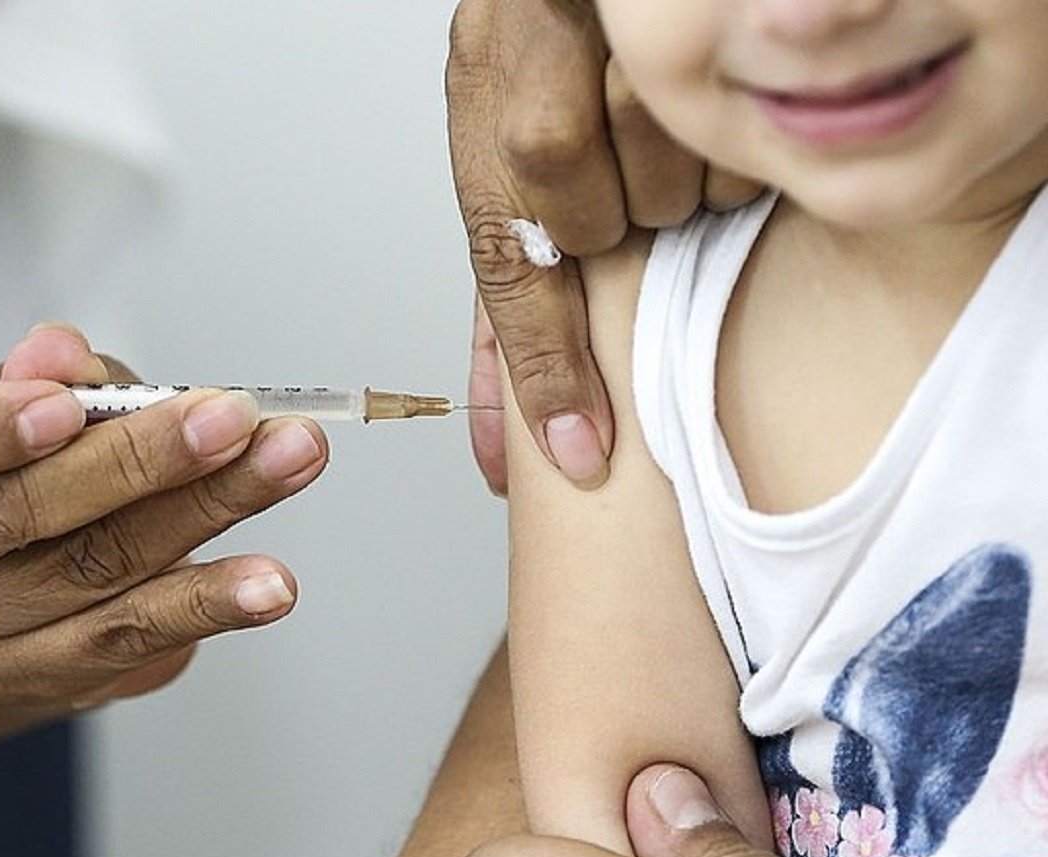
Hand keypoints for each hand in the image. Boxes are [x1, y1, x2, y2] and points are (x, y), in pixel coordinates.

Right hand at [0, 324, 327, 710]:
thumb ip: (41, 375)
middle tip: (235, 416)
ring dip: (208, 511)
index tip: (67, 402)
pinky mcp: (44, 675)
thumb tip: (61, 353)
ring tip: (287, 465)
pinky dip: (210, 603)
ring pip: (101, 569)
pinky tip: (271, 583)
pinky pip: (135, 636)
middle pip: (28, 511)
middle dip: (144, 458)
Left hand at [447, 0, 760, 491]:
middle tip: (635, 186)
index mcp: (482, 94)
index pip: (504, 257)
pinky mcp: (671, 18)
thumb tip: (515, 418)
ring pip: (667, 177)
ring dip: (685, 182)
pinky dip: (737, 144)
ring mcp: (603, 23)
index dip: (545, 367)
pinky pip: (731, 128)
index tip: (580, 452)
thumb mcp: (515, 150)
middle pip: (589, 221)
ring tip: (679, 135)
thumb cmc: (564, 42)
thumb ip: (517, 272)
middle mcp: (527, 49)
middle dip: (625, 225)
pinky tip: (718, 104)